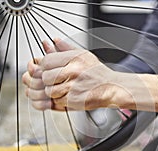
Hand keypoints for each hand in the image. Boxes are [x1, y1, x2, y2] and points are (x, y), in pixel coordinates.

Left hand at [22, 38, 157, 112]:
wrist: (112, 88)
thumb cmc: (98, 73)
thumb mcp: (84, 55)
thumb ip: (66, 48)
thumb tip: (53, 41)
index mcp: (74, 58)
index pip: (46, 61)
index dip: (44, 67)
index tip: (48, 69)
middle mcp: (73, 71)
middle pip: (45, 77)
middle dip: (47, 80)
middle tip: (55, 81)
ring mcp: (73, 87)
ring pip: (49, 91)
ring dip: (53, 92)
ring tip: (62, 89)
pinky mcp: (74, 101)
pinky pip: (57, 102)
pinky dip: (59, 100)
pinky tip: (67, 95)